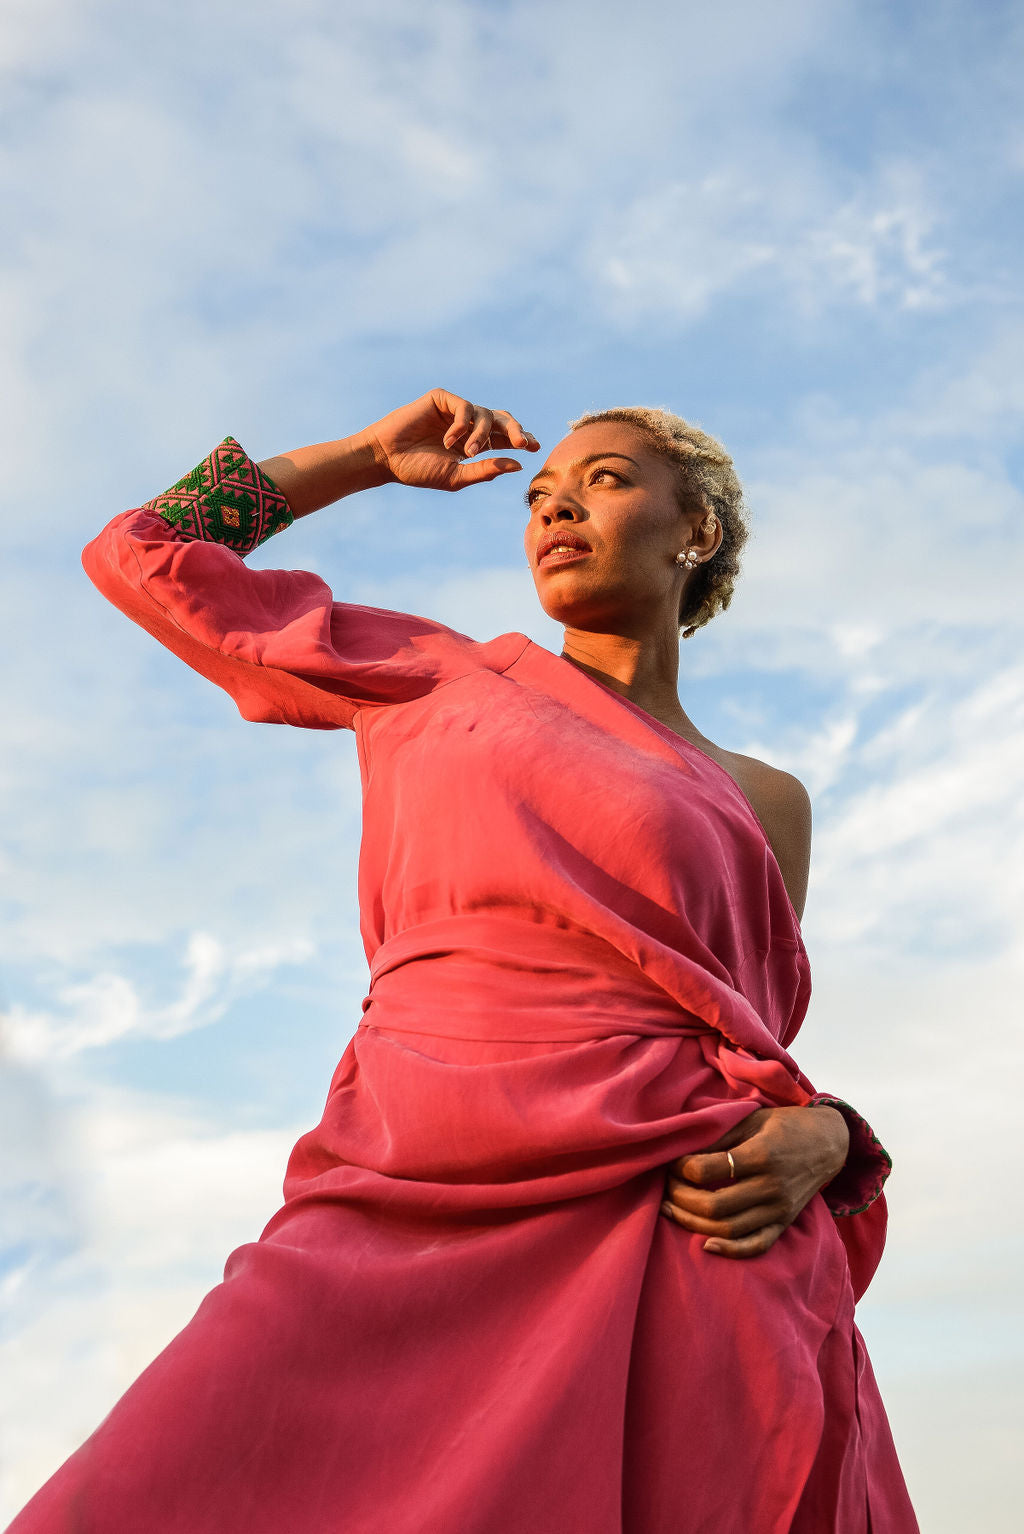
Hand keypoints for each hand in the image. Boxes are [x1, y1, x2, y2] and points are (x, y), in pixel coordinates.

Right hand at [358, 388, 538, 492]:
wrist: (387, 459)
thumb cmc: (418, 471)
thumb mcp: (457, 476)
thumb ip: (486, 470)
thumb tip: (518, 465)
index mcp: (474, 444)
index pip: (505, 438)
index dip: (522, 439)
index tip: (535, 446)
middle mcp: (468, 425)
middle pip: (502, 420)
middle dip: (515, 430)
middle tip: (523, 443)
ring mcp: (455, 411)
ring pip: (484, 415)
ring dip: (482, 435)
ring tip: (468, 452)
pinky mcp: (442, 399)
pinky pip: (465, 407)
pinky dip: (462, 425)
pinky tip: (450, 441)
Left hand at [660, 1105, 849, 1258]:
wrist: (829, 1142)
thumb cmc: (785, 1125)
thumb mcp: (751, 1119)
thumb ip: (719, 1137)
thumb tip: (682, 1152)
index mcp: (761, 1155)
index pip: (706, 1170)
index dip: (681, 1168)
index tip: (671, 1162)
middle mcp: (771, 1187)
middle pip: (713, 1205)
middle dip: (680, 1197)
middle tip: (666, 1186)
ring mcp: (779, 1210)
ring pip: (728, 1229)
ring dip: (692, 1223)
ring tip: (671, 1208)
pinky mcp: (784, 1224)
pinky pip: (756, 1246)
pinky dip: (730, 1250)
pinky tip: (705, 1244)